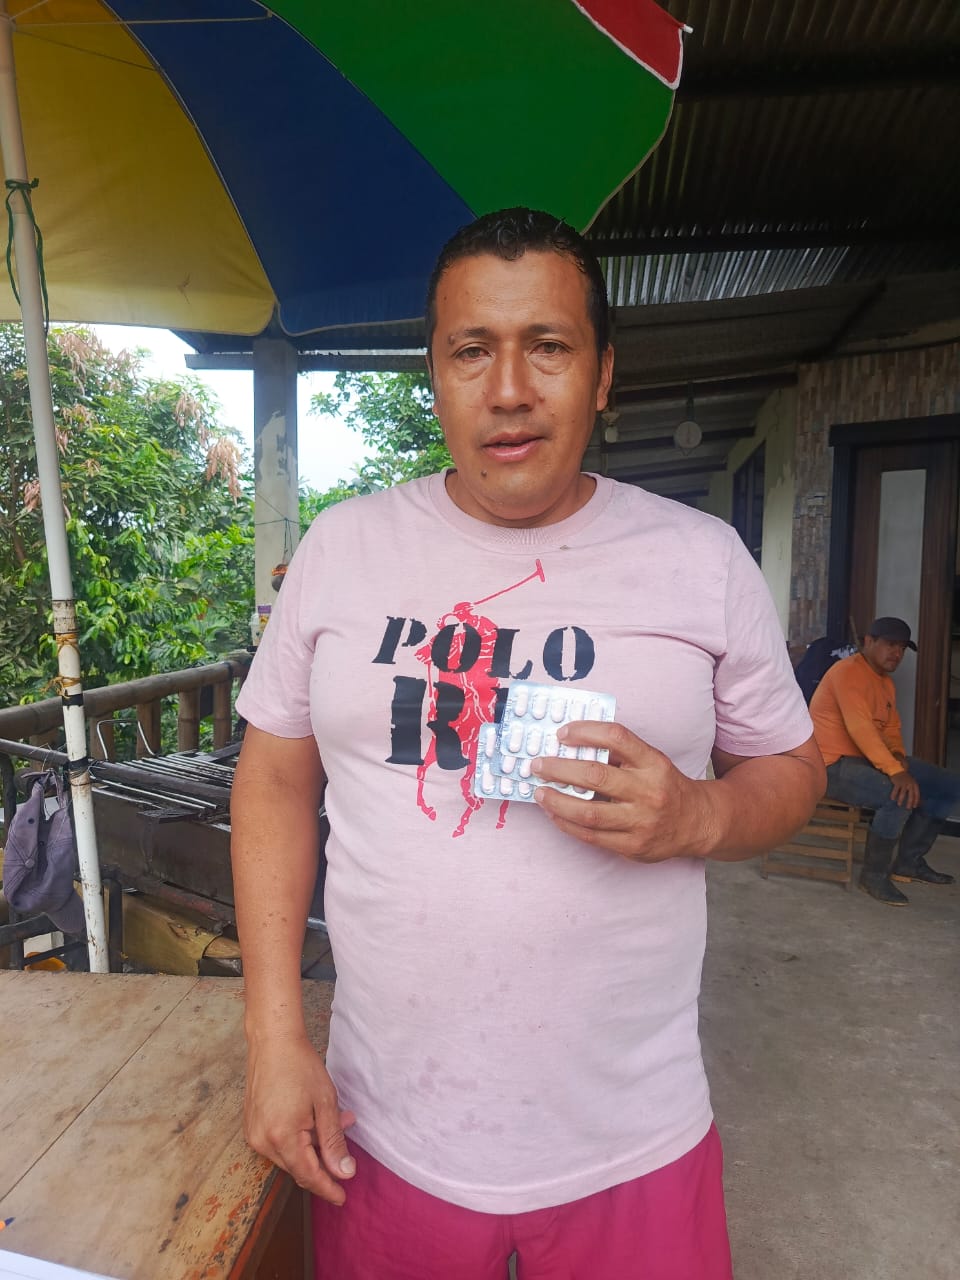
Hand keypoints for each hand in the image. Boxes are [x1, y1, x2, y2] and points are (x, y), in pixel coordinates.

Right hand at [244, 1032, 356, 1203]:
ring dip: (313, 1145)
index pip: (309, 1176)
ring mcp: (254, 1135)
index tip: (342, 1198)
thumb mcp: (325, 1103)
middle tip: (348, 1136)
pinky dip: (298, 1138)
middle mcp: (263, 1142)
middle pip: (298, 1167)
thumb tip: (344, 1172)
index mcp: (282, 1138)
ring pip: (289, 1156)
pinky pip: (279, 1144)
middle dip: (325, 1160)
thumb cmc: (300, 1066)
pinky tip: (314, 1118)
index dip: (327, 1188)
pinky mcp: (251, 1127)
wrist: (272, 1041)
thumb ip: (334, 1142)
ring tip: (337, 1119)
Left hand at [531, 721, 709, 861]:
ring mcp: (641, 821)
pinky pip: (592, 836)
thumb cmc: (664, 786)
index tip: (562, 733)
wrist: (695, 822)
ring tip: (539, 792)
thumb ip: (620, 753)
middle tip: (538, 764)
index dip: (586, 732)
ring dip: (558, 801)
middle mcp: (649, 791)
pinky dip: (567, 824)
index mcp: (653, 763)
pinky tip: (554, 814)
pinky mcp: (633, 846)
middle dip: (560, 769)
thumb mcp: (652, 761)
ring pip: (590, 812)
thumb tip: (571, 744)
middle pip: (597, 776)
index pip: (617, 738)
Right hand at [889, 769, 919, 808]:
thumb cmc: (905, 778)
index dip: (916, 801)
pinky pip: (896, 790)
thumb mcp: (911, 782)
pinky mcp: (897, 782)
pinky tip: (892, 798)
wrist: (898, 770)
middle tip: (908, 808)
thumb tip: (914, 799)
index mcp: (915, 784)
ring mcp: (904, 783)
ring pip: (903, 793)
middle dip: (910, 802)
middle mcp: (910, 784)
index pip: (917, 794)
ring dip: (901, 799)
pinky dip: (894, 794)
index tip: (914, 806)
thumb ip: (913, 789)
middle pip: (911, 794)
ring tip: (899, 804)